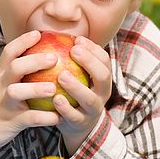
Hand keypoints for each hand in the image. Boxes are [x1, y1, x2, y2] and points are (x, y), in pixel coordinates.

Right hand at [0, 30, 61, 158]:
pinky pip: (28, 119)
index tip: (39, 33)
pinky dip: (44, 118)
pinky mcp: (10, 122)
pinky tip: (58, 117)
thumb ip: (12, 74)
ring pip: (18, 92)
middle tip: (55, 57)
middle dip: (35, 60)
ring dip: (37, 89)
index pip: (9, 52)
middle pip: (15, 67)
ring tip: (53, 89)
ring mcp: (4, 104)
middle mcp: (0, 86)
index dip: (24, 41)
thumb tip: (36, 61)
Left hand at [53, 36, 112, 152]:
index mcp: (102, 79)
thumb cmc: (73, 93)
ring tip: (61, 76)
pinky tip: (55, 99)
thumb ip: (71, 59)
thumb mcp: (78, 76)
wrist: (76, 125)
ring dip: (76, 86)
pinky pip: (74, 116)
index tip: (78, 40)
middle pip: (103, 77)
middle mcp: (101, 94)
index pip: (105, 61)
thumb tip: (54, 33)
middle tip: (74, 51)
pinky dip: (65, 108)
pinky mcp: (80, 124)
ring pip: (90, 99)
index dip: (94, 49)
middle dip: (90, 63)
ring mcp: (93, 110)